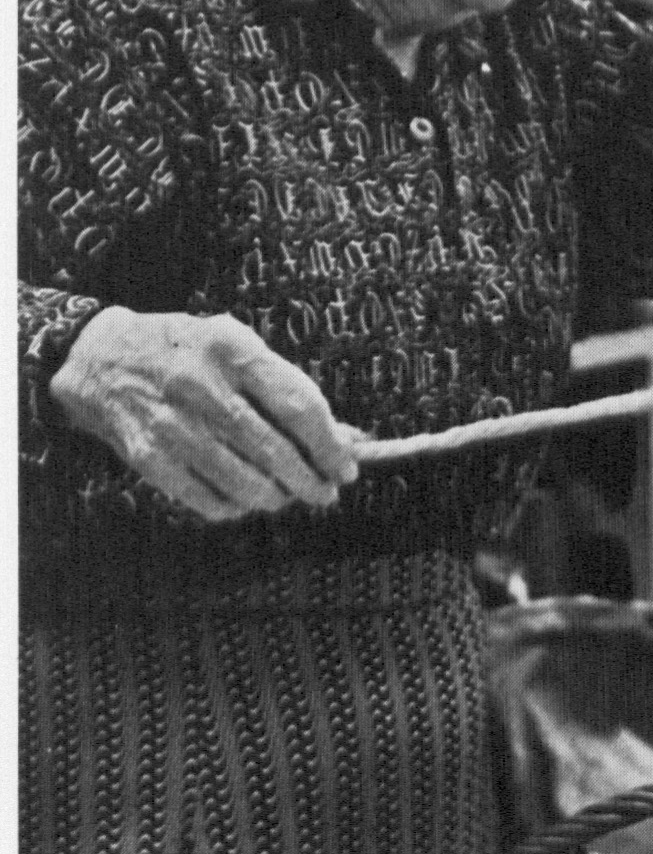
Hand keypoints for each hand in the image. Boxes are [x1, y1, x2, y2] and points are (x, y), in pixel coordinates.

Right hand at [50, 308, 358, 521]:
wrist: (103, 359)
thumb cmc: (190, 351)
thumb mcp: (239, 346)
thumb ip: (288, 387)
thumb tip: (346, 435)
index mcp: (234, 351)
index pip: (299, 407)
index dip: (330, 445)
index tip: (347, 467)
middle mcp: (204, 388)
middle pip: (275, 451)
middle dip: (310, 480)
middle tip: (327, 493)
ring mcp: (174, 426)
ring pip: (243, 482)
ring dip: (276, 498)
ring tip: (289, 497)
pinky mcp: (149, 458)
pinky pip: (205, 498)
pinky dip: (233, 507)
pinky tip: (246, 502)